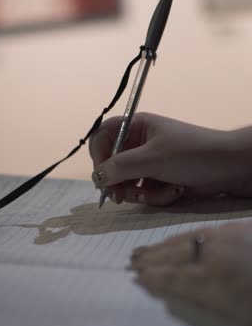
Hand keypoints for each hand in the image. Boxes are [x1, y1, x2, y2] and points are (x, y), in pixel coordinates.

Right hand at [90, 112, 248, 205]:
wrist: (228, 168)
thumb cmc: (190, 154)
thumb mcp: (152, 159)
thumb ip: (120, 167)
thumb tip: (97, 178)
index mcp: (137, 127)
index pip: (104, 137)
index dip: (99, 156)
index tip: (101, 176)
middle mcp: (141, 144)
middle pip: (114, 165)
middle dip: (120, 183)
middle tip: (120, 198)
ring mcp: (151, 163)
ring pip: (129, 183)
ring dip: (143, 193)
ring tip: (164, 191)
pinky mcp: (161, 179)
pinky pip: (146, 191)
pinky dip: (158, 195)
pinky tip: (175, 192)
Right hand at [130, 220, 251, 325]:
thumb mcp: (234, 312)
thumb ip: (205, 299)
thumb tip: (179, 289)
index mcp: (214, 278)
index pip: (174, 277)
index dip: (154, 278)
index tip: (137, 278)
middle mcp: (216, 252)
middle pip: (176, 254)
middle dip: (152, 258)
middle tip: (132, 261)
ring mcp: (229, 235)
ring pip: (188, 238)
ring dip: (166, 245)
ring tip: (147, 250)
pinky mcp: (241, 227)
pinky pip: (207, 229)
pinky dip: (188, 236)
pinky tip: (180, 238)